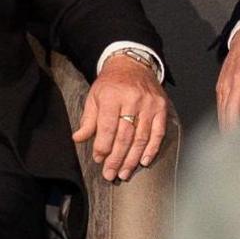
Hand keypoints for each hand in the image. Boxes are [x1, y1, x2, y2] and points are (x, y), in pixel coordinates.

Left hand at [74, 55, 172, 182]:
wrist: (132, 64)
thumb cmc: (111, 83)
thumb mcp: (94, 97)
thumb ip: (88, 119)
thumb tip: (78, 138)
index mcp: (112, 96)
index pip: (108, 127)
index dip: (103, 146)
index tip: (99, 159)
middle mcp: (132, 100)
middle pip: (125, 136)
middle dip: (117, 158)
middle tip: (111, 173)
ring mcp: (149, 105)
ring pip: (141, 137)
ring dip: (132, 158)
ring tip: (124, 172)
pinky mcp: (161, 108)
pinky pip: (157, 133)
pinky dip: (151, 149)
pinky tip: (144, 161)